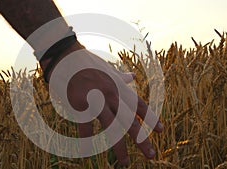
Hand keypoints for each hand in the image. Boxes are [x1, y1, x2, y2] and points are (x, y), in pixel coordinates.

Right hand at [40, 42, 163, 166]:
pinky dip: (86, 140)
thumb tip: (132, 76)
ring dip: (120, 147)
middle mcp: (112, 95)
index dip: (150, 118)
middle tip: (151, 155)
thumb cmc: (86, 62)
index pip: (139, 105)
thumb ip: (120, 76)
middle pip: (130, 121)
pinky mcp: (81, 105)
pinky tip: (87, 153)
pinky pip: (85, 127)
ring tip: (125, 163)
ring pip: (112, 128)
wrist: (66, 55)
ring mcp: (96, 100)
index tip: (160, 130)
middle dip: (142, 139)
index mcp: (119, 86)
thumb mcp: (107, 69)